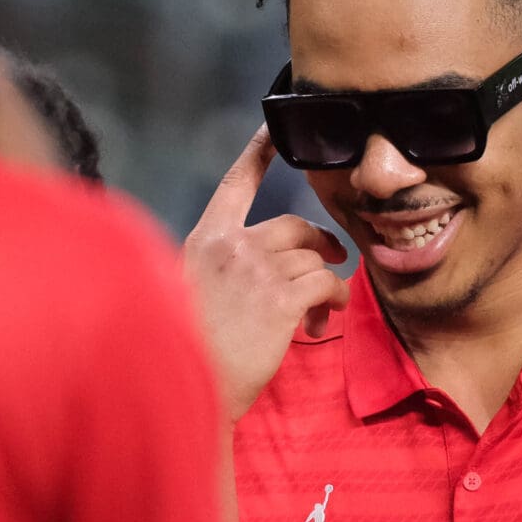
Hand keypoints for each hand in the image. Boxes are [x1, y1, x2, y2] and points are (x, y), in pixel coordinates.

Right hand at [183, 125, 349, 421]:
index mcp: (203, 241)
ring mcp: (255, 270)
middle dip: (319, 241)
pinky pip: (326, 283)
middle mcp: (230, 247)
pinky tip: (322, 319)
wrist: (188, 392)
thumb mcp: (194, 293)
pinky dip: (333, 298)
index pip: (234, 184)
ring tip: (320, 311)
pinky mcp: (279, 299)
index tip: (274, 130)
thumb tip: (269, 272)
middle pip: (293, 225)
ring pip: (313, 259)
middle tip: (332, 259)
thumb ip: (226, 269)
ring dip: (326, 282)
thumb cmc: (192, 351)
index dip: (258, 153)